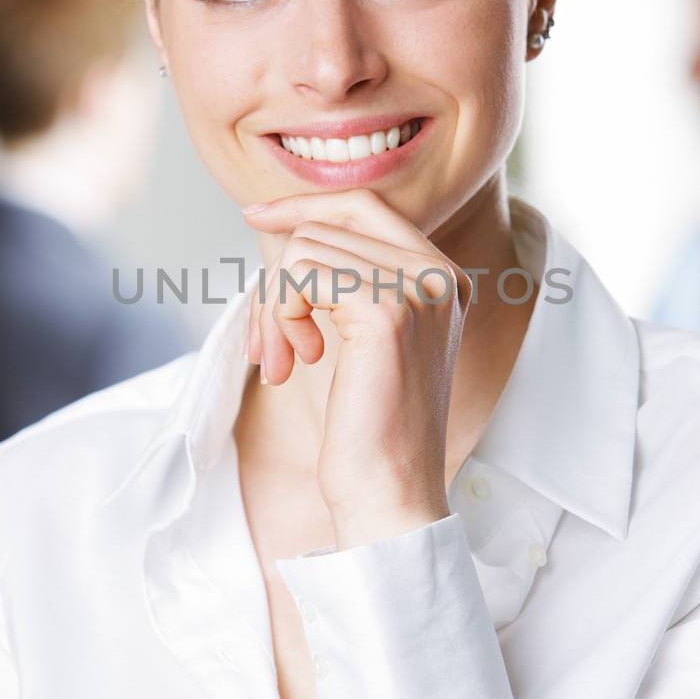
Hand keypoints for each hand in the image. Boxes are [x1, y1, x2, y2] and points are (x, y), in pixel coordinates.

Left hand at [242, 188, 470, 549]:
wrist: (391, 493)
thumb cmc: (370, 429)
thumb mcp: (365, 339)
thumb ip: (348, 281)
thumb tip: (289, 228)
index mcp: (445, 277)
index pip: (364, 205)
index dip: (303, 206)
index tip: (254, 216)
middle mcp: (442, 273)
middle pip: (326, 227)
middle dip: (280, 282)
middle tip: (271, 347)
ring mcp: (420, 288)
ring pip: (306, 251)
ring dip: (276, 308)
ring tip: (286, 361)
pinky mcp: (389, 310)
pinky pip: (302, 277)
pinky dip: (282, 316)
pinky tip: (298, 363)